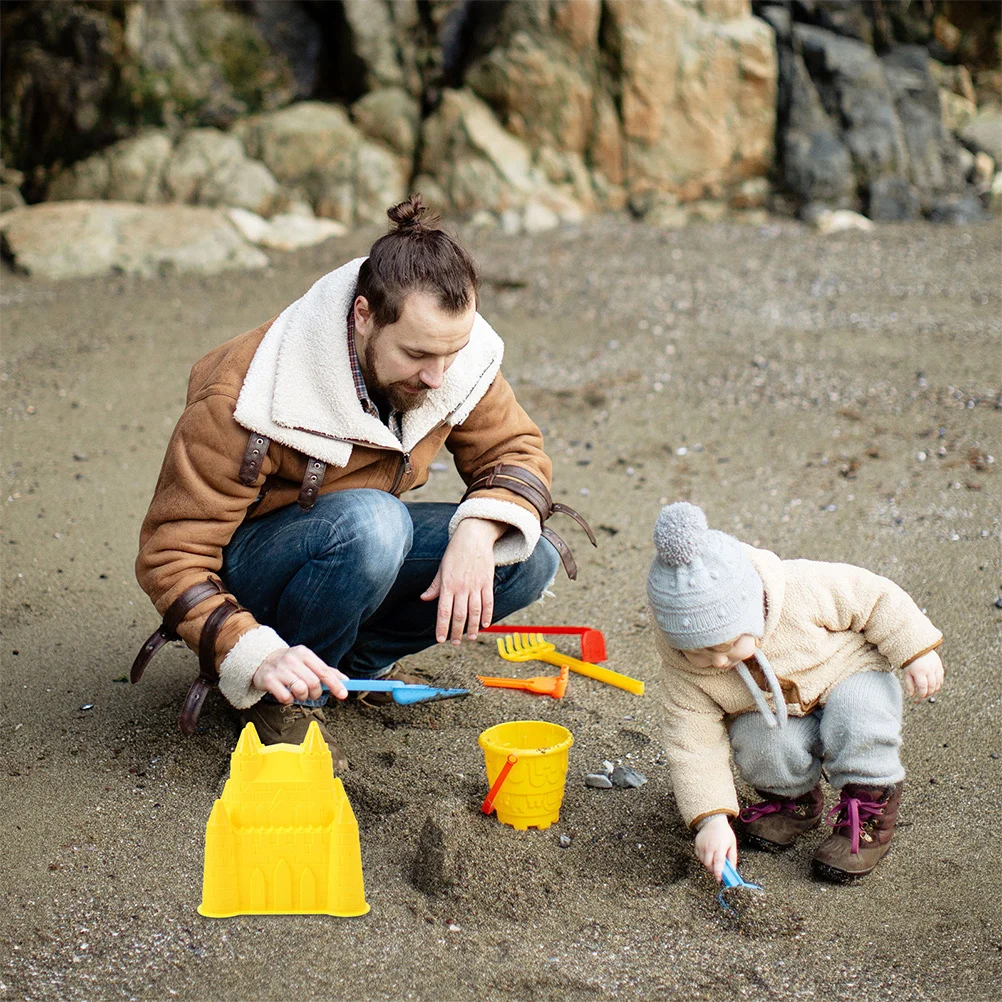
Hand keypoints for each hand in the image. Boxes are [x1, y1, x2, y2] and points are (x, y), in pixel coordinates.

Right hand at [251, 645, 348, 703]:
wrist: (261, 660)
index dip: (335, 684)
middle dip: (316, 693)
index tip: (344, 695)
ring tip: (298, 693)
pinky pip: (286, 697)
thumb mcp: (308, 662)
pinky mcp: (269, 680)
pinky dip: (290, 700)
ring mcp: (279, 669)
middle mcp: (292, 659)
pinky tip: (286, 693)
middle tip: (312, 694)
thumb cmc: (291, 664)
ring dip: (302, 697)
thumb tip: (346, 681)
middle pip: (313, 682)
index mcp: (304, 653)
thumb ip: (326, 671)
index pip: (324, 671)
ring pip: (300, 690)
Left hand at [420, 517, 504, 643]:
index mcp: (447, 584)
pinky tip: (485, 625)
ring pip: (475, 611)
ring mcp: (475, 585)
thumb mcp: (442, 568)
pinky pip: (488, 602)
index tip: (440, 639)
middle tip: (455, 643)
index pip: (443, 611)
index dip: (442, 627)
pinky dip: (487, 615)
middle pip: (460, 615)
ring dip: (472, 627)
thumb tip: (424, 598)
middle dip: (457, 632)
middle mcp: (461, 587)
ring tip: (471, 638)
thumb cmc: (455, 552)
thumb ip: (434, 586)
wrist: (473, 536)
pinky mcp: (487, 582)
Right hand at [694, 814, 736, 881]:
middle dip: (714, 870)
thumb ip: (732, 857)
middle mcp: (710, 846)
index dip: (718, 872)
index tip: (719, 879)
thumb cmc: (724, 832)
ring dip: (709, 865)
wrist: (712, 820)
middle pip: (709, 864)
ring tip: (714, 859)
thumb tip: (733, 870)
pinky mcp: (697, 845)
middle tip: (718, 870)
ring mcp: (702, 846)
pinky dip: (703, 859)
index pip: (718, 862)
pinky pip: (699, 857)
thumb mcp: (732, 843)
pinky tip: (708, 854)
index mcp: (720, 846)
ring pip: (703, 862)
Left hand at [903, 650, 943, 700]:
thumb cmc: (910, 660)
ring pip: (938, 684)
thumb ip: (909, 684)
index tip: (918, 698)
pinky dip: (938, 684)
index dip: (922, 694)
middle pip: (932, 687)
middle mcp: (929, 670)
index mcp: (919, 671)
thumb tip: (912, 695)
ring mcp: (936, 668)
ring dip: (933, 690)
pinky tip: (933, 686)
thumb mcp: (906, 672)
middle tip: (923, 696)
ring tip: (927, 691)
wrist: (917, 647)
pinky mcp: (940, 666)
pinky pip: (941, 679)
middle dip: (927, 693)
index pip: (923, 687)